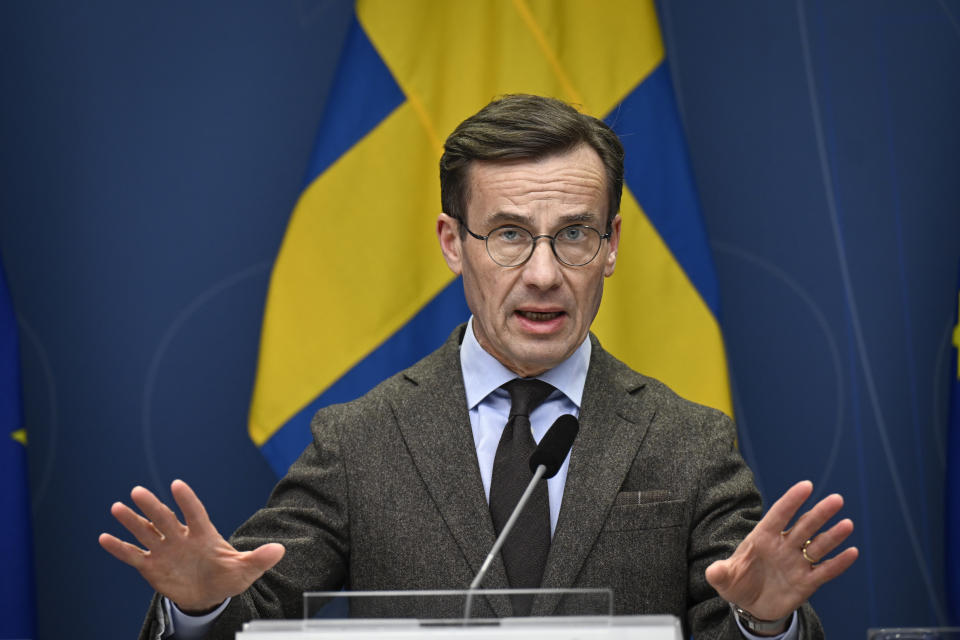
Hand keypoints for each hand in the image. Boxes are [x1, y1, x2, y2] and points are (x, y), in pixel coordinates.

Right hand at [99, 479, 284, 612]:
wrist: (209, 595)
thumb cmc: (228, 577)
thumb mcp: (246, 570)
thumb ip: (259, 559)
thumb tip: (280, 550)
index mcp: (204, 534)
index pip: (195, 513)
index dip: (187, 500)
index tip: (177, 485)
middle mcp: (181, 538)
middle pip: (165, 518)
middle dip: (152, 506)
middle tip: (138, 491)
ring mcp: (165, 550)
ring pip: (146, 532)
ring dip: (132, 521)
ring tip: (117, 507)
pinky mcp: (152, 566)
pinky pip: (133, 555)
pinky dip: (119, 548)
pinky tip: (104, 538)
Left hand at [705, 480, 857, 624]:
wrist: (751, 606)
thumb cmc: (737, 584)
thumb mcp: (724, 579)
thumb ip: (720, 573)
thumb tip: (712, 572)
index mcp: (762, 538)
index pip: (779, 515)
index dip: (791, 501)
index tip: (806, 486)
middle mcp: (783, 546)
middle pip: (804, 526)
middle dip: (819, 513)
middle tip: (836, 500)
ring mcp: (797, 563)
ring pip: (818, 545)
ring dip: (832, 536)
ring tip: (847, 524)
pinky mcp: (807, 582)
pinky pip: (825, 571)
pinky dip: (838, 563)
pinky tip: (852, 552)